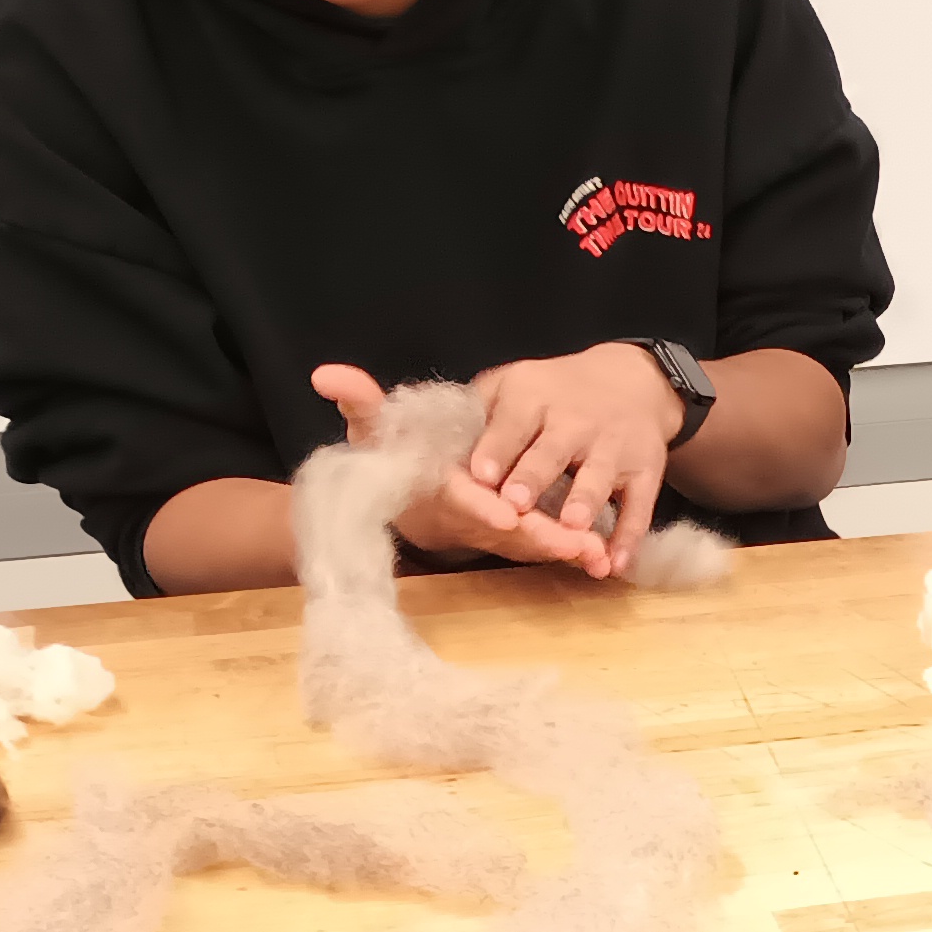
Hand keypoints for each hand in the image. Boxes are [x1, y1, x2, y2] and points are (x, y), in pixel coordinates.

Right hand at [309, 363, 611, 573]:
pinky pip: (546, 543)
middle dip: (539, 537)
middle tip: (575, 542)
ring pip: (532, 542)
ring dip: (565, 550)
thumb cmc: (392, 454)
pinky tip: (605, 556)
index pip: (460, 500)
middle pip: (506, 530)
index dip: (482, 507)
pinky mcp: (517, 535)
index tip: (508, 512)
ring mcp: (494, 529)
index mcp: (438, 489)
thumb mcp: (373, 428)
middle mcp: (468, 515)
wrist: (409, 491)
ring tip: (599, 554)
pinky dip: (572, 551)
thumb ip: (360, 404)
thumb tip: (326, 375)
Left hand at [466, 344, 691, 575]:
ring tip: (572, 527)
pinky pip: (639, 507)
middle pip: (552, 452)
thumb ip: (478, 412)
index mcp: (534, 398)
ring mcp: (614, 447)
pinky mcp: (645, 472)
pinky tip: (614, 564)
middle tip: (516, 504)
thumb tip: (432, 441)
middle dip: (535, 477)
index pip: (511, 424)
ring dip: (585, 502)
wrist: (631, 381)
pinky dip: (629, 537)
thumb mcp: (514, 384)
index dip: (496, 449)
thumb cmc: (555, 393)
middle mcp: (575, 421)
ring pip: (598, 477)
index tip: (480, 475)